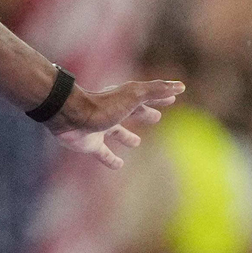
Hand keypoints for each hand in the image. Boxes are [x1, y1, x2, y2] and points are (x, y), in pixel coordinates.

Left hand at [49, 77, 183, 167]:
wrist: (71, 116)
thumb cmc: (104, 105)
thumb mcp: (134, 95)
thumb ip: (156, 90)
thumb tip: (180, 86)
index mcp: (125, 99)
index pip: (147, 96)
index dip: (161, 96)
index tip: (173, 97)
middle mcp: (113, 112)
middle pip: (132, 112)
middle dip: (144, 114)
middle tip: (156, 117)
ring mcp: (101, 128)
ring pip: (117, 133)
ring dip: (127, 137)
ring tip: (137, 143)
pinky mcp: (91, 144)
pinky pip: (103, 153)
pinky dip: (111, 160)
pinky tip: (118, 166)